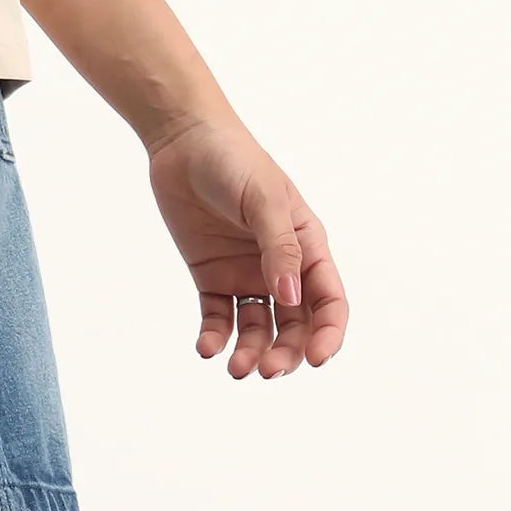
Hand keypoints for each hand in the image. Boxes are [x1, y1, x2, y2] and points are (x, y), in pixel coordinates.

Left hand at [143, 112, 348, 377]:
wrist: (182, 139)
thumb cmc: (233, 160)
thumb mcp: (264, 199)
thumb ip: (280, 248)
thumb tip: (291, 299)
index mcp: (307, 247)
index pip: (329, 302)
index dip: (328, 335)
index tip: (316, 360)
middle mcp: (280, 267)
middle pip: (295, 325)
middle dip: (286, 353)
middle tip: (266, 370)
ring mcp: (245, 273)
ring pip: (258, 329)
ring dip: (251, 352)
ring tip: (236, 369)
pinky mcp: (211, 276)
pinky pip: (218, 317)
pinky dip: (215, 337)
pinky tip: (207, 348)